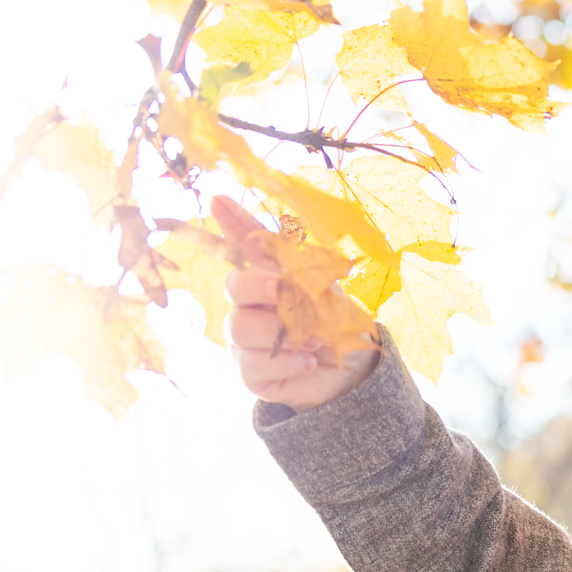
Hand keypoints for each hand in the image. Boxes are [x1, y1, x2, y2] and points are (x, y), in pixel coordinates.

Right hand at [211, 195, 379, 409]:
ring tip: (314, 340)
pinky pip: (253, 364)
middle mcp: (248, 308)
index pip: (245, 247)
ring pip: (240, 327)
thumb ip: (311, 270)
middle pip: (234, 287)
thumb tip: (301, 239)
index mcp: (269, 281)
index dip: (232, 223)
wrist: (352, 373)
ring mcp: (244, 341)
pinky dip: (286, 362)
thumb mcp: (331, 294)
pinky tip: (308, 362)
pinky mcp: (249, 373)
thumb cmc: (337, 329)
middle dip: (260, 286)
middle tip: (284, 292)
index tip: (219, 198)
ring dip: (281, 331)